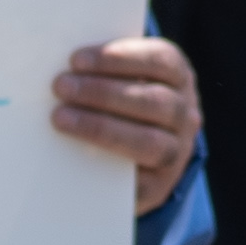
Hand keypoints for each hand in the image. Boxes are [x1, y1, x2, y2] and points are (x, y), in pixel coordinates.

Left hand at [47, 33, 198, 198]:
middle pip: (154, 100)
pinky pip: (138, 181)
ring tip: (60, 117)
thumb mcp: (123, 80)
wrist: (136, 160)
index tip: (76, 59)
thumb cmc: (119, 106)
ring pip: (150, 141)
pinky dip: (106, 164)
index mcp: (179, 77)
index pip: (161, 60)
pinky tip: (75, 154)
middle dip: (102, 92)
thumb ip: (102, 69)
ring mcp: (177, 152)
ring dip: (101, 127)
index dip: (120, 57)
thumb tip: (63, 61)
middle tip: (61, 86)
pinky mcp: (160, 187)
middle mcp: (185, 114)